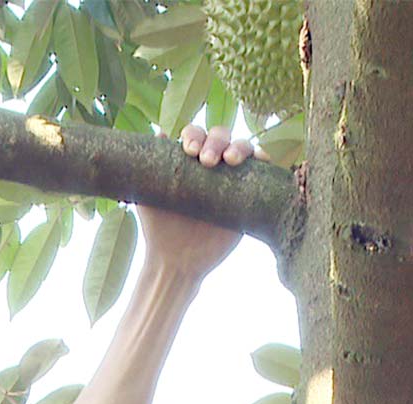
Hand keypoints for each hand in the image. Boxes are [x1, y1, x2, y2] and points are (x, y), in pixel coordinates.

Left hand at [136, 126, 259, 283]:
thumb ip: (148, 168)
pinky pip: (261, 170)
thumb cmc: (159, 228)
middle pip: (221, 136)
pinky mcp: (249, 194)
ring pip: (243, 148)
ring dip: (239, 147)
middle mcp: (212, 164)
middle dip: (216, 142)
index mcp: (188, 159)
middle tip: (207, 161)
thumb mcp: (149, 195)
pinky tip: (261, 158)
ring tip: (230, 161)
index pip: (196, 134)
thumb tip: (160, 132)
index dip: (195, 135)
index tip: (189, 150)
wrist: (177, 261)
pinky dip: (263, 158)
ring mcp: (232, 178)